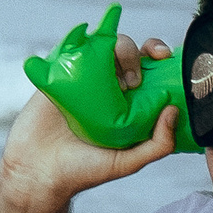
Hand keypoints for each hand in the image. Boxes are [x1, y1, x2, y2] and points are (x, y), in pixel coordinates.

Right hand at [1, 18, 177, 204]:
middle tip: (132, 82)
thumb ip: (159, 144)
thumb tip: (174, 110)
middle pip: (127, 51)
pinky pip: (69, 48)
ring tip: (111, 77)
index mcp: (129, 102)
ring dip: (110, 47)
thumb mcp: (128, 162)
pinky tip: (83, 53)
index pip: (150, 68)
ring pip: (100, 44)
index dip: (158, 54)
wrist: (38, 171)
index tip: (163, 56)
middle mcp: (108, 87)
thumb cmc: (84, 170)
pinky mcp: (57, 74)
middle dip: (135, 55)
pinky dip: (78, 42)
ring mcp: (82, 78)